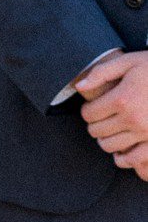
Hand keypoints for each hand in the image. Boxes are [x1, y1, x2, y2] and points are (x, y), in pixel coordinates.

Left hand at [77, 50, 147, 171]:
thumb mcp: (129, 62)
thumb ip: (101, 72)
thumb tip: (79, 87)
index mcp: (122, 98)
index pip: (89, 114)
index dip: (87, 110)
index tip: (93, 107)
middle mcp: (132, 118)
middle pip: (96, 131)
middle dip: (94, 124)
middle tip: (100, 118)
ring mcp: (145, 132)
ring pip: (109, 146)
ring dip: (105, 139)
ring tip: (110, 130)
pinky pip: (132, 159)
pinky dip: (122, 158)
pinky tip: (121, 150)